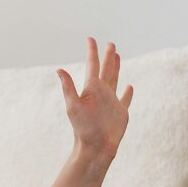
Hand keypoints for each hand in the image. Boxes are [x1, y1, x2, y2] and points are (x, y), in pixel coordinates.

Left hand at [56, 38, 134, 160]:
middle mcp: (101, 93)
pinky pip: (125, 99)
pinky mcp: (120, 112)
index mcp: (91, 88)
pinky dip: (128, 93)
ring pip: (115, 80)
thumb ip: (68, 87)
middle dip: (107, 57)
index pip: (92, 65)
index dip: (92, 52)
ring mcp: (111, 102)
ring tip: (117, 57)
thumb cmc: (83, 128)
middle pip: (105, 70)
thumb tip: (58, 70)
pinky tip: (129, 86)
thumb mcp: (73, 106)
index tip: (90, 39)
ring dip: (116, 68)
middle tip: (110, 44)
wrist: (95, 147)